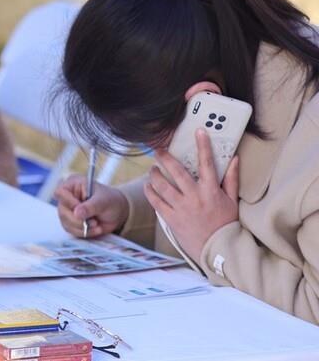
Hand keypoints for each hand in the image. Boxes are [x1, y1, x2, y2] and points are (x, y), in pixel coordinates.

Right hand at [56, 175, 128, 238]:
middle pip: (62, 211)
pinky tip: (95, 229)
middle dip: (78, 220)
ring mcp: (68, 210)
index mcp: (73, 184)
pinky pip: (71, 230)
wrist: (118, 212)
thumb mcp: (103, 201)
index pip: (61, 192)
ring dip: (82, 228)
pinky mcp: (71, 222)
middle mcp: (68, 197)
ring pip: (66, 223)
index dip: (68, 202)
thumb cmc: (111, 200)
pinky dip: (84, 233)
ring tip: (97, 225)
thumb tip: (77, 213)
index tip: (80, 211)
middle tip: (94, 222)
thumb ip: (90, 206)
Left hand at [148, 130, 238, 261]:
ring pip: (162, 185)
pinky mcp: (171, 219)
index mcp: (211, 191)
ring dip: (154, 174)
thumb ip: (231, 179)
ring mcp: (182, 208)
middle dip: (165, 157)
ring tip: (153, 170)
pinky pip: (156, 202)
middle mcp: (195, 197)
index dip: (203, 145)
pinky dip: (149, 192)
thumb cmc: (226, 224)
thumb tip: (234, 159)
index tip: (198, 131)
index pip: (207, 163)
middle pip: (176, 171)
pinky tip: (148, 186)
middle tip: (159, 150)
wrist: (219, 250)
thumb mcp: (232, 201)